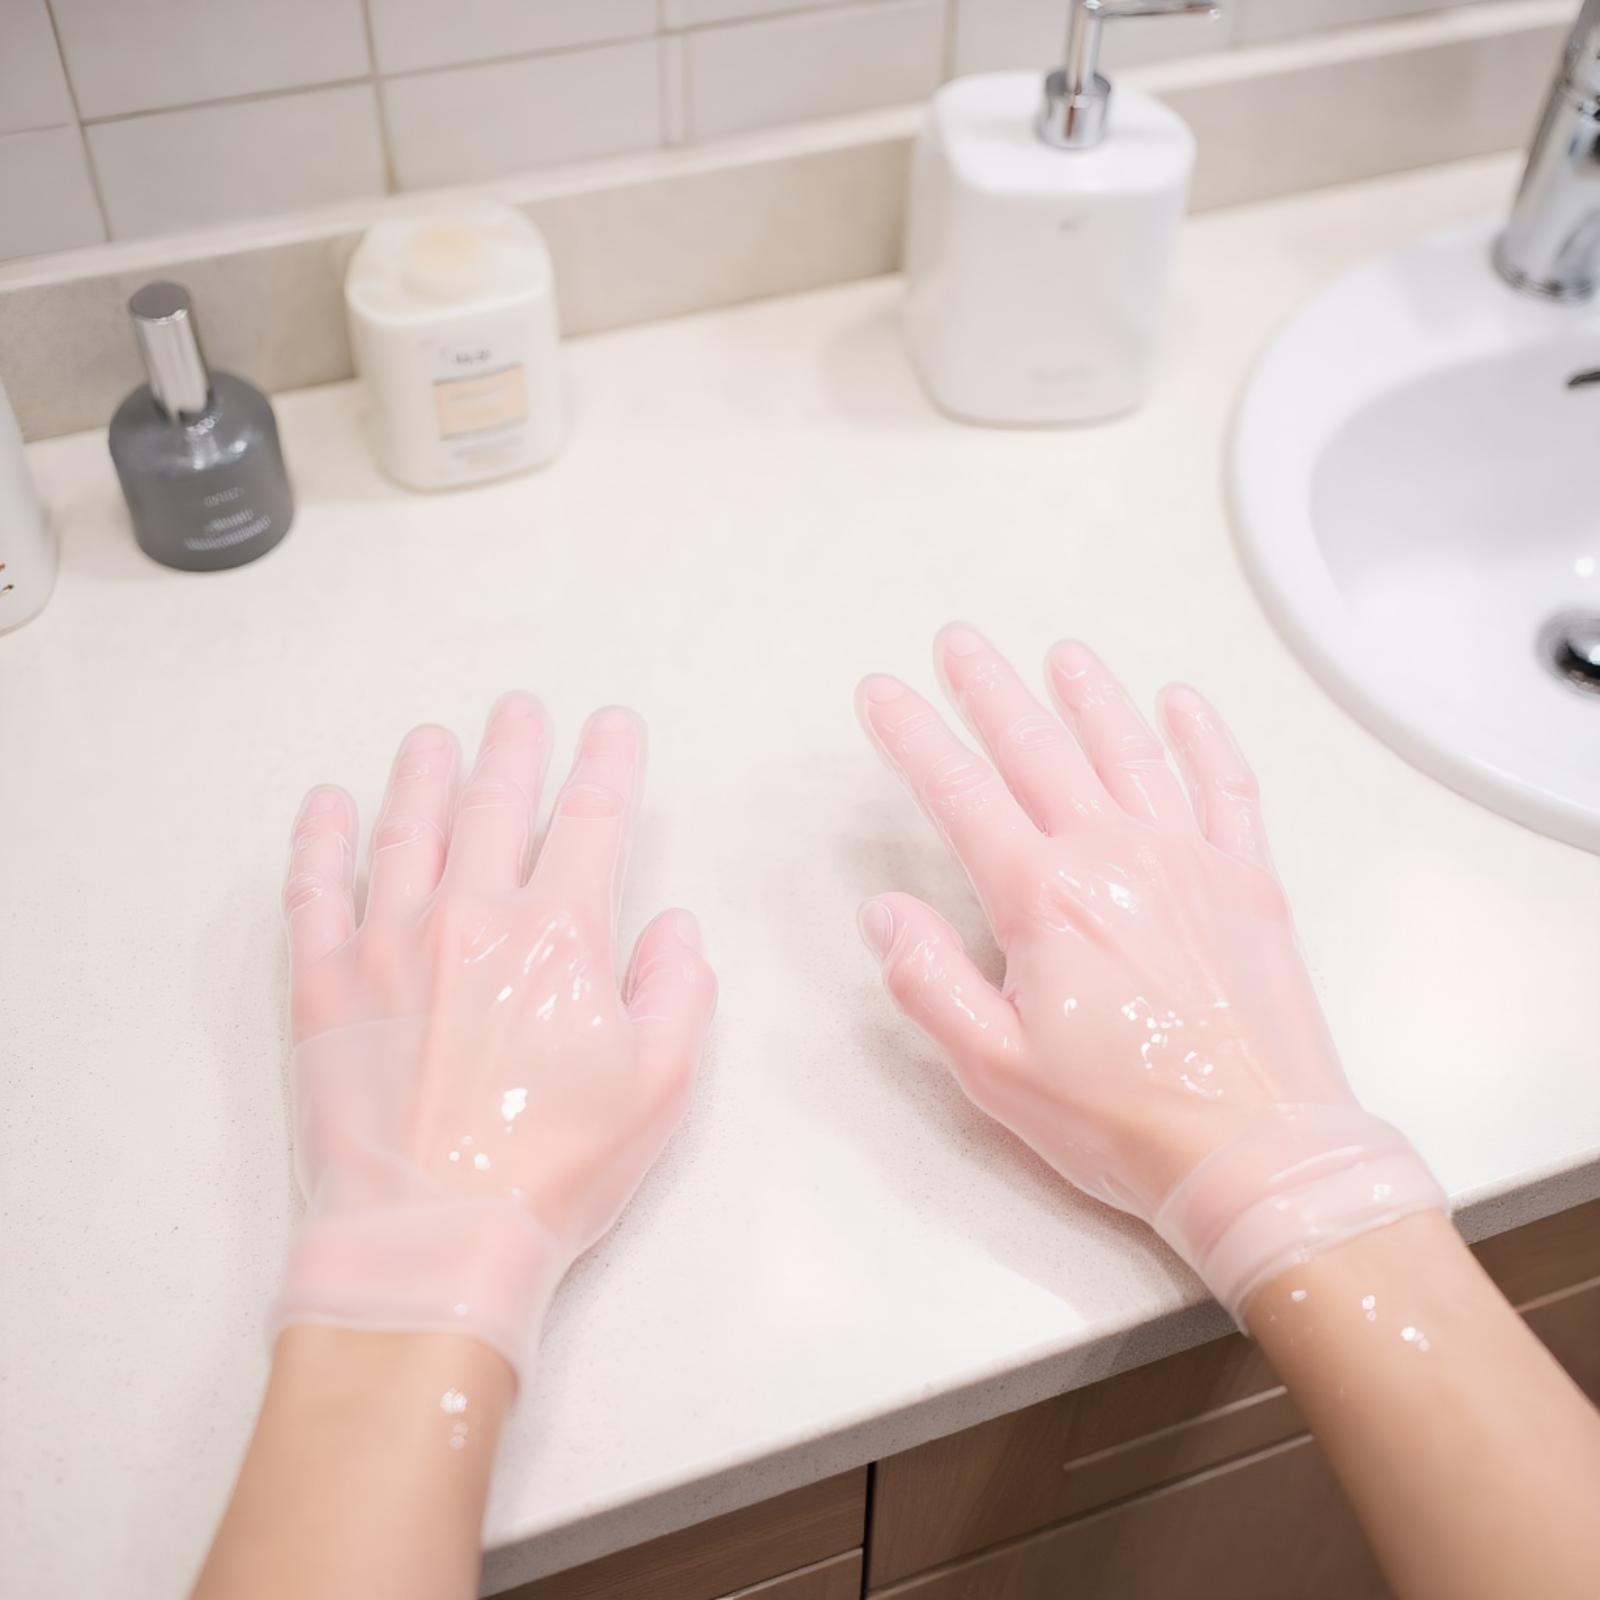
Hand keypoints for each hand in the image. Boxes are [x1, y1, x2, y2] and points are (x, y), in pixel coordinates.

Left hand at [272, 694, 716, 1377]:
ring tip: (434, 738)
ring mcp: (388, 943)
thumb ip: (680, 987)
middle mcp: (471, 916)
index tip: (613, 726)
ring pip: (406, 830)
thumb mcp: (662, 1083)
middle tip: (520, 710)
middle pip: (495, 806)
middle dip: (514, 750)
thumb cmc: (557, 1168)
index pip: (591, 821)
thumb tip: (673, 924)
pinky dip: (319, 839)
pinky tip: (324, 803)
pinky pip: (315, 890)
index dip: (608, 765)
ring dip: (424, 775)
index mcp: (559, 935)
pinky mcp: (324, 984)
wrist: (433, 1236)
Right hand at [856, 626, 1442, 1314]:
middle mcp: (1115, 856)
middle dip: (989, 692)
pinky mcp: (1248, 880)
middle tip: (958, 644)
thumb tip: (886, 910)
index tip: (882, 694)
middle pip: (1039, 750)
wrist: (1259, 1153)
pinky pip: (1224, 786)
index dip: (913, 738)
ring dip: (1090, 696)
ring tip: (1060, 655)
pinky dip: (1202, 737)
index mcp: (1044, 898)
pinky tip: (1182, 702)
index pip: (959, 794)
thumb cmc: (1121, 1120)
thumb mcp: (994, 1069)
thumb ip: (929, 980)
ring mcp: (1189, 859)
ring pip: (1128, 750)